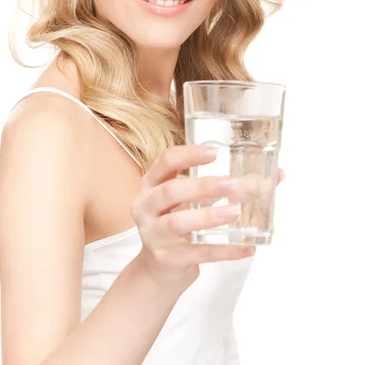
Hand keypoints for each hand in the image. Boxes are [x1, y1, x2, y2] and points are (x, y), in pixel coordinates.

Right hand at [131, 144, 285, 292]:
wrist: (158, 270)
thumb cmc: (179, 225)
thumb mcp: (190, 202)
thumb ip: (224, 186)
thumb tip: (277, 175)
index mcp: (151, 185)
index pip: (165, 161)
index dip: (188, 155)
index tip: (215, 152)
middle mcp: (146, 206)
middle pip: (170, 191)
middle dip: (202, 186)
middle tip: (231, 185)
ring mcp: (153, 234)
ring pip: (178, 222)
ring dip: (209, 216)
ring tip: (235, 212)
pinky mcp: (166, 259)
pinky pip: (197, 253)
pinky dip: (224, 250)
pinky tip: (246, 247)